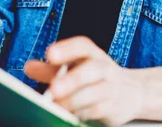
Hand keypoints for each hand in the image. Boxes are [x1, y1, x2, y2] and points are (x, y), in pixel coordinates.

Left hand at [24, 36, 143, 126]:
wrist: (132, 91)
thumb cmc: (96, 77)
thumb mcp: (74, 68)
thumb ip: (51, 69)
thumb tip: (29, 67)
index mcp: (92, 54)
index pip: (82, 46)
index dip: (67, 49)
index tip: (50, 55)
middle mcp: (104, 68)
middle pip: (91, 69)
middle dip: (73, 79)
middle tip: (53, 89)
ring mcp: (111, 87)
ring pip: (95, 93)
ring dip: (74, 101)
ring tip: (57, 106)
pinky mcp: (114, 107)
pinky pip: (98, 110)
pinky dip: (83, 113)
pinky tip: (71, 115)